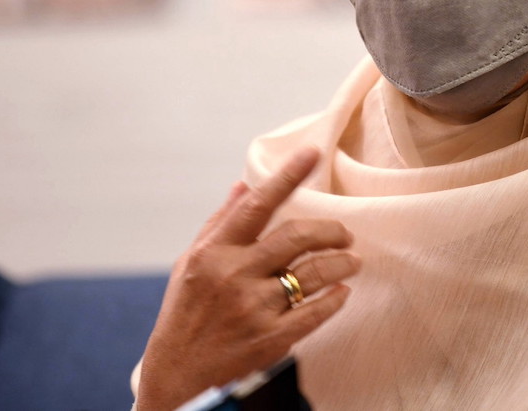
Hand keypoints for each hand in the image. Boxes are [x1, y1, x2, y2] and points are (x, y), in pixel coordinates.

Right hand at [135, 148, 359, 410]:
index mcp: (214, 252)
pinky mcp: (270, 339)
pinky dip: (335, 298)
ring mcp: (253, 308)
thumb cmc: (185, 312)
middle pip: (297, 236)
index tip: (312, 153)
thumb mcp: (190, 263)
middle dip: (331, 231)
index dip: (286, 176)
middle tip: (345, 234)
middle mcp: (234, 275)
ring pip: (314, 272)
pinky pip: (316, 311)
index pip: (257, 204)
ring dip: (341, 263)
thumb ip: (220, 223)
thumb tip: (243, 185)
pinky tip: (341, 292)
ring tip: (352, 261)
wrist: (176, 375)